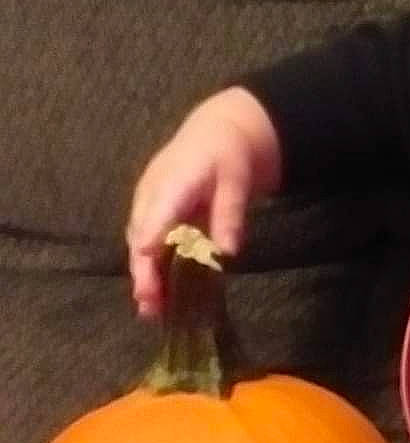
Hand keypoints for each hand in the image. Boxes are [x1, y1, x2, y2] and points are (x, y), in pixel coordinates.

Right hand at [125, 88, 280, 317]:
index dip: (149, 235)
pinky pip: (148, 243)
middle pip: (141, 235)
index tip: (145, 257)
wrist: (218, 133)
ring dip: (144, 275)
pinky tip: (158, 295)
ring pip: (141, 243)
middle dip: (143, 269)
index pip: (156, 211)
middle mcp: (153, 195)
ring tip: (150, 309)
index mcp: (173, 180)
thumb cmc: (228, 155)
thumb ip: (229, 214)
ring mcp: (149, 205)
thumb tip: (226, 252)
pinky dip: (152, 268)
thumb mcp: (237, 180)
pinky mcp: (154, 215)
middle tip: (148, 302)